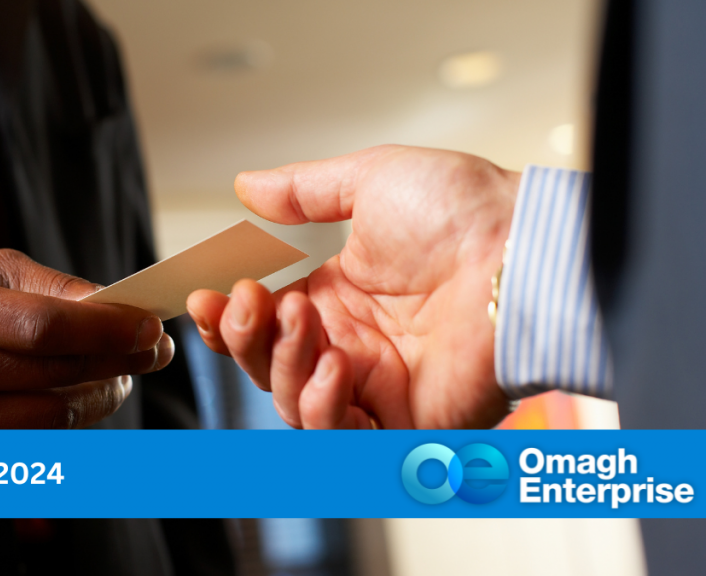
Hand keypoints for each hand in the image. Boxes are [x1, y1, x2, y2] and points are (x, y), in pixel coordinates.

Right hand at [0, 249, 171, 428]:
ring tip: (121, 371)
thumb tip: (114, 303)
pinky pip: (30, 443)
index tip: (151, 327)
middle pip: (52, 375)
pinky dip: (67, 419)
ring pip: (49, 417)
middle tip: (154, 349)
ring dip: (100, 395)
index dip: (106, 330)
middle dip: (118, 362)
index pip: (40, 327)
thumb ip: (44, 285)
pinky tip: (81, 394)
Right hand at [187, 145, 519, 428]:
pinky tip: (335, 366)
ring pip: (294, 404)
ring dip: (284, 365)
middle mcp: (353, 345)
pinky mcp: (405, 422)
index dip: (227, 318)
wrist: (523, 251)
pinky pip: (341, 437)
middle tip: (248, 302)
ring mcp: (378, 386)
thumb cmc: (467, 212)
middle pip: (268, 367)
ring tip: (306, 322)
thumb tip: (248, 185)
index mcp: (340, 297)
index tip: (205, 295)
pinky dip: (324, 408)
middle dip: (244, 338)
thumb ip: (303, 191)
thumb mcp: (372, 181)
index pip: (264, 324)